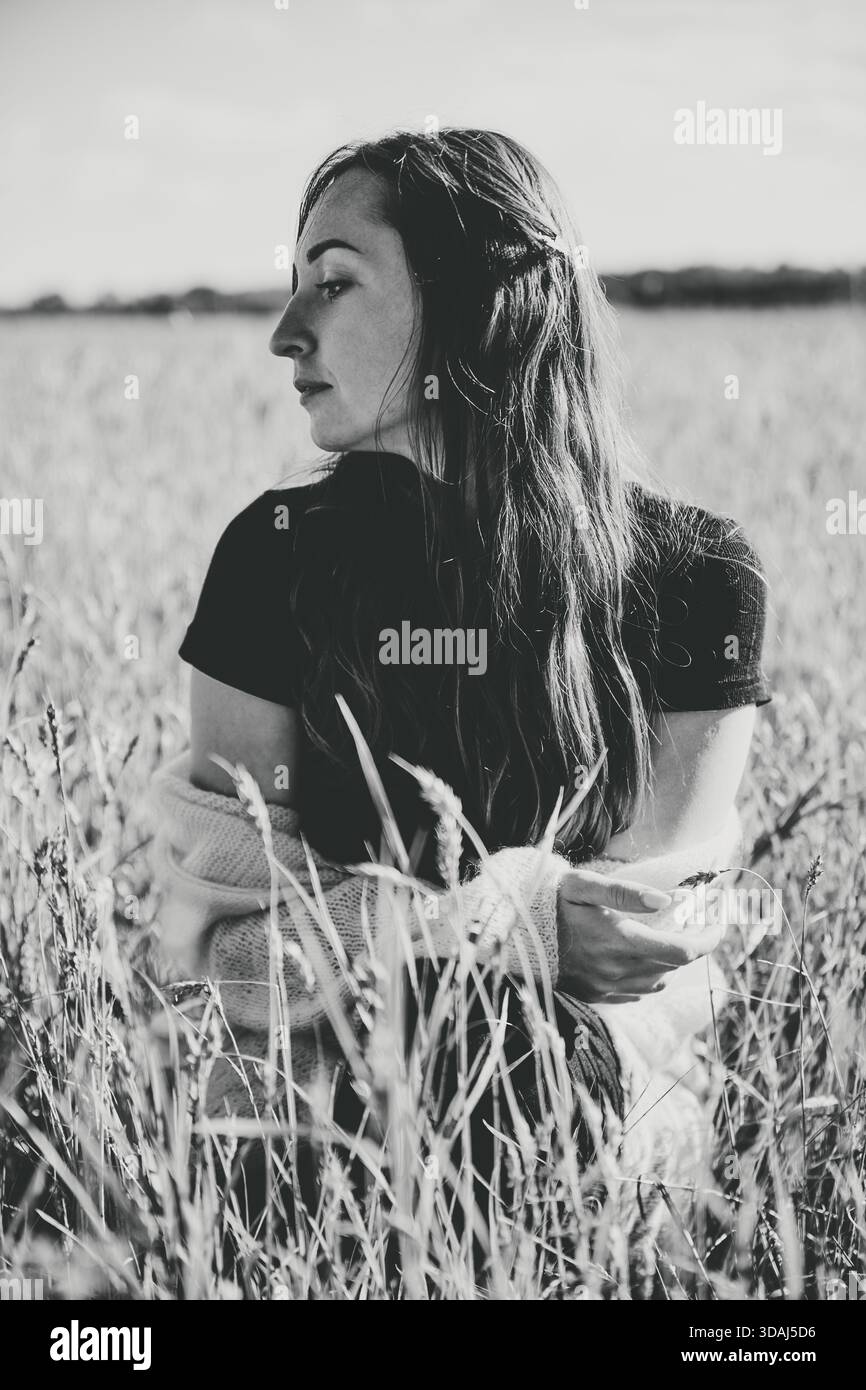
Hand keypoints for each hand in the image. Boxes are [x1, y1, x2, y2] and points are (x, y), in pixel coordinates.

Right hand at [555, 868, 723, 1003]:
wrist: (512, 934)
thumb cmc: (550, 902)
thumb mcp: (583, 885)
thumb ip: (626, 892)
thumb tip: (666, 900)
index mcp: (619, 941)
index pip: (684, 951)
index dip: (710, 938)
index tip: (720, 921)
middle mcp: (616, 970)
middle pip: (675, 967)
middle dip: (694, 944)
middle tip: (698, 920)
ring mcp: (606, 988)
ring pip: (659, 982)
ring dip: (671, 962)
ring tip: (670, 936)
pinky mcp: (596, 996)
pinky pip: (637, 993)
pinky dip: (650, 976)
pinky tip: (642, 956)